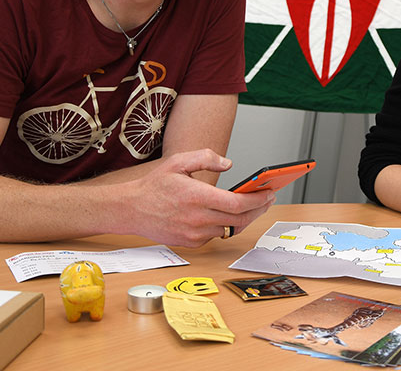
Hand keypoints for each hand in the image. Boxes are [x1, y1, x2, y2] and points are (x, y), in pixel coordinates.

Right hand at [125, 149, 275, 247]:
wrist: (130, 209)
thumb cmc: (154, 185)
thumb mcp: (178, 161)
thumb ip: (205, 158)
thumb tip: (229, 163)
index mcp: (197, 197)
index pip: (237, 204)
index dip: (257, 200)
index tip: (269, 193)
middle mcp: (197, 218)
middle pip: (239, 219)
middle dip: (258, 209)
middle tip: (268, 199)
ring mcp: (194, 234)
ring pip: (229, 229)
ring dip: (243, 218)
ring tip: (253, 206)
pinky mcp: (191, 243)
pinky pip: (215, 235)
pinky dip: (225, 225)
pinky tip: (229, 215)